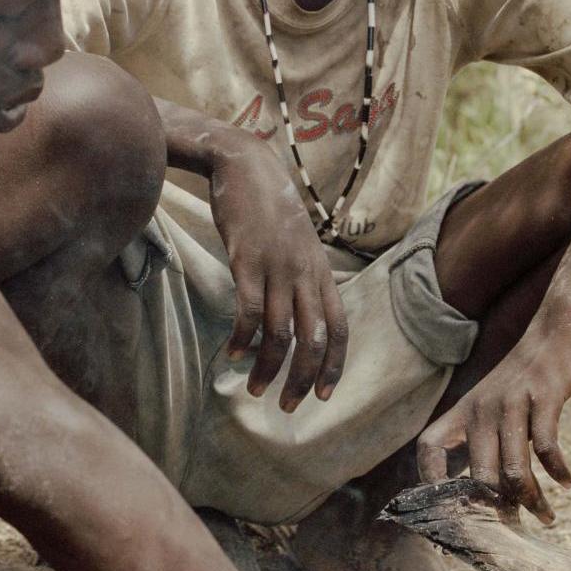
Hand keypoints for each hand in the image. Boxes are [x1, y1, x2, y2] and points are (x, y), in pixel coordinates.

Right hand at [208, 135, 347, 410]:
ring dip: (270, 368)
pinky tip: (231, 355)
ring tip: (255, 389)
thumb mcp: (297, 243)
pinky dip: (242, 341)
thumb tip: (297, 312)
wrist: (245, 164)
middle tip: (288, 407)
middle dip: (303, 379)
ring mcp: (278, 268)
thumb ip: (301, 276)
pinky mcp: (249, 261)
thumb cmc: (268, 206)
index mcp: (321, 272)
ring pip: (282, 333)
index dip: (334, 366)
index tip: (322, 395)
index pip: (339, 329)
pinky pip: (249, 313)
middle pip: (315, 340)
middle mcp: (306, 274)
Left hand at [417, 328, 570, 522]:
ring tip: (546, 516)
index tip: (447, 510)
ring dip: (531, 499)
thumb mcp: (492, 405)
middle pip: (479, 476)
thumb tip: (488, 492)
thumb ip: (486, 441)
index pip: (429, 446)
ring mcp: (511, 403)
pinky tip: (567, 483)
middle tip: (513, 531)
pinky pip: (547, 446)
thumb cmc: (523, 380)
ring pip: (513, 468)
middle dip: (496, 511)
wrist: (553, 332)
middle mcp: (481, 409)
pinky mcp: (542, 397)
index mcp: (464, 412)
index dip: (429, 479)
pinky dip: (557, 471)